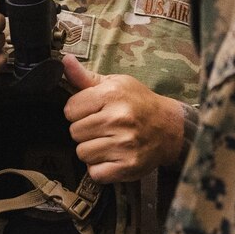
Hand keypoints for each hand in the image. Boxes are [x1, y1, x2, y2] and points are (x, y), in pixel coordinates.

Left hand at [62, 54, 185, 183]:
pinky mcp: (128, 166)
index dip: (78, 111)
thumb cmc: (139, 103)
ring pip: (82, 153)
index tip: (92, 111)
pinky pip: (95, 173)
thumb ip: (86, 77)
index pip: (70, 109)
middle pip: (74, 132)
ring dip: (92, 150)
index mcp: (112, 95)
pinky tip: (112, 156)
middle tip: (102, 127)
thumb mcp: (116, 83)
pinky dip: (100, 168)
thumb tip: (65, 60)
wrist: (170, 127)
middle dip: (85, 131)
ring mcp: (124, 144)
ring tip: (107, 141)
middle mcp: (118, 119)